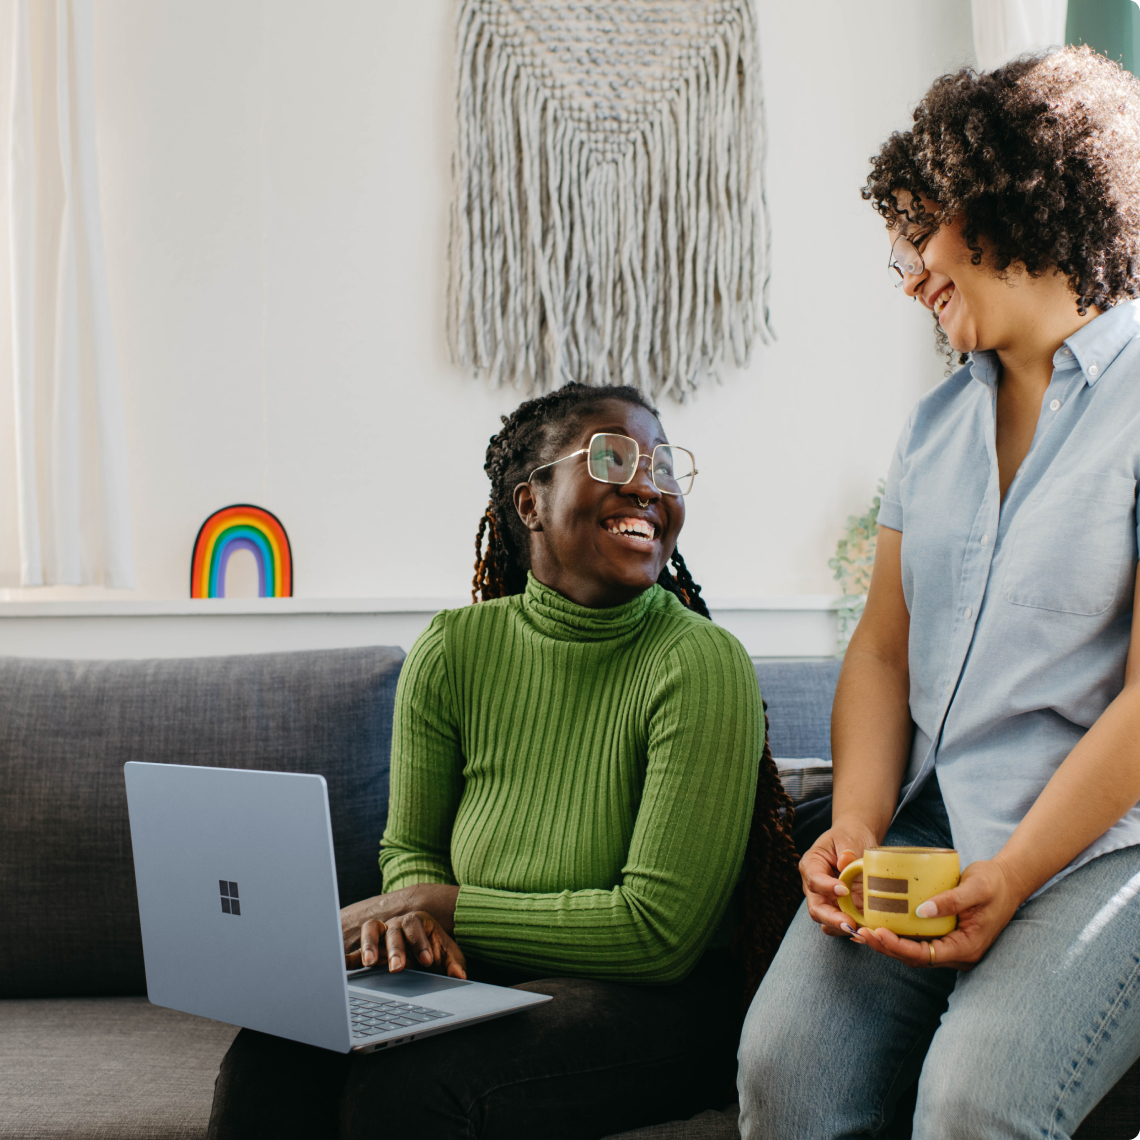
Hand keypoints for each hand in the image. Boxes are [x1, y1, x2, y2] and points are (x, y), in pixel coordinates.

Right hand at [341, 883, 459, 960]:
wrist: (422, 954)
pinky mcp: (367, 950)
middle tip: (398, 968)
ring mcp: (380, 936)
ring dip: (369, 945)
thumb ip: (453, 964)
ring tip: (369, 963)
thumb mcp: (447, 955)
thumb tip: (460, 976)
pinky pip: (354, 950)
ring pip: (371, 930)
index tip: (427, 961)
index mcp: (417, 921)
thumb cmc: (435, 952)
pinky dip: (348, 957)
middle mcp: (397, 925)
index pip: (415, 925)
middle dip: (396, 949)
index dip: (420, 942)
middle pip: (393, 930)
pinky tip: (342, 965)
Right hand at [799, 820, 880, 937]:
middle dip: (831, 918)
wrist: (855, 842)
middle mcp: (815, 887)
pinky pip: (843, 924)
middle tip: (849, 923)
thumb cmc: (849, 837)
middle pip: (816, 908)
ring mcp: (828, 901)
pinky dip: (854, 930)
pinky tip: (867, 931)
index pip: (813, 880)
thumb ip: (847, 850)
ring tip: (860, 931)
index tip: (844, 890)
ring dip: (842, 928)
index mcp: (811, 865)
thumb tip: (846, 861)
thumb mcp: (847, 838)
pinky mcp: (842, 909)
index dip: (826, 887)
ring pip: (827, 921)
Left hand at [851, 857, 1026, 969]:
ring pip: (915, 952)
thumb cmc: (994, 883)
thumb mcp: (976, 887)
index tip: (878, 932)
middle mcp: (958, 952)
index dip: (900, 947)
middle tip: (861, 932)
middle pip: (916, 957)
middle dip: (887, 947)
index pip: (927, 955)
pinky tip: (879, 924)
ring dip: (889, 944)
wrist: (1009, 882)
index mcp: (967, 947)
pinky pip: (918, 941)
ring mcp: (951, 946)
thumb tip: (922, 910)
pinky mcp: (945, 935)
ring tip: (863, 931)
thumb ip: (952, 900)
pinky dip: (898, 936)